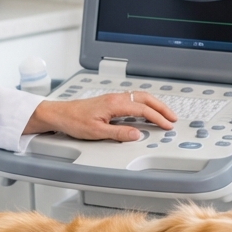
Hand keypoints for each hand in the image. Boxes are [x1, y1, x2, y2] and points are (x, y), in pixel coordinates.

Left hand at [24, 92, 175, 141]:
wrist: (59, 114)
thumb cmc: (74, 121)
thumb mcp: (97, 132)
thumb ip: (118, 134)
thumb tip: (137, 134)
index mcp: (114, 104)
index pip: (142, 109)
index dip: (157, 118)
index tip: (167, 125)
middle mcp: (115, 98)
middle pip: (145, 99)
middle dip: (161, 107)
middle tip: (172, 118)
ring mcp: (112, 98)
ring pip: (139, 97)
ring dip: (153, 104)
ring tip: (163, 114)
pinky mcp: (109, 101)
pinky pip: (132, 99)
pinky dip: (144, 104)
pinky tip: (145, 111)